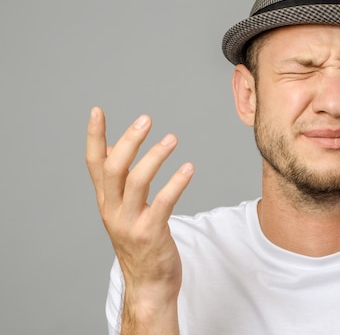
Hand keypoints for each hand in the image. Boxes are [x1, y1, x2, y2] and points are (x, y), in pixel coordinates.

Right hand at [86, 107, 192, 331]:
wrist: (149, 285)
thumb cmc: (141, 243)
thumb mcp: (125, 211)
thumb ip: (122, 183)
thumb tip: (122, 146)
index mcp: (106, 202)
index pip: (94, 164)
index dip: (94, 137)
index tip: (97, 111)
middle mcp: (113, 210)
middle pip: (114, 168)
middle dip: (129, 141)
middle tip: (146, 120)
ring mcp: (130, 223)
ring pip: (136, 182)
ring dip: (154, 157)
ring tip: (172, 139)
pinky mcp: (151, 234)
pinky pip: (163, 203)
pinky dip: (176, 183)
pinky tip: (188, 168)